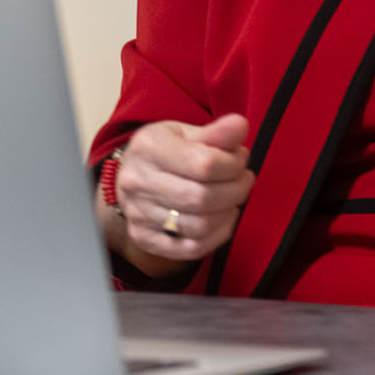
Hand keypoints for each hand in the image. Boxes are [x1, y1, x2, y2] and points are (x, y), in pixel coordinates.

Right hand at [110, 114, 253, 266]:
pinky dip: (216, 237)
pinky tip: (222, 220)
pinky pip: (191, 249)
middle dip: (236, 191)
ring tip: (233, 199)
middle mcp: (137, 181)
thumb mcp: (185, 133)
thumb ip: (216, 133)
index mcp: (149, 147)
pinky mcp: (143, 238)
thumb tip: (240, 126)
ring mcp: (138, 213)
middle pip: (202, 198)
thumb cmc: (164, 152)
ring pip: (199, 226)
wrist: (130, 177)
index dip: (234, 165)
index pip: (205, 164)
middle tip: (244, 181)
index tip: (240, 160)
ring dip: (228, 214)